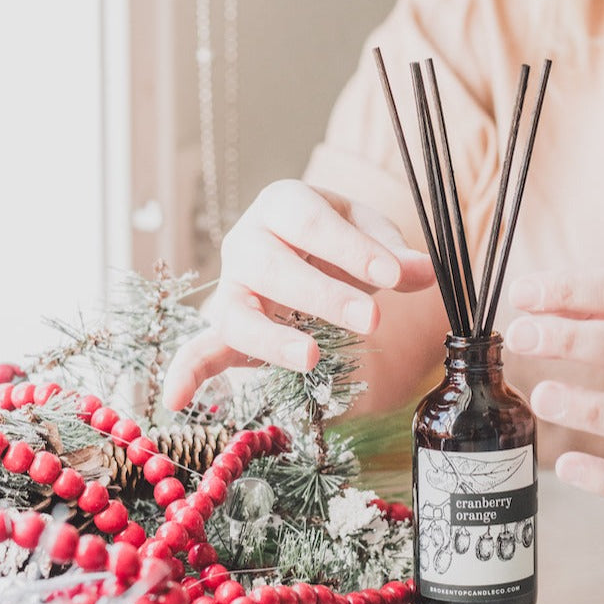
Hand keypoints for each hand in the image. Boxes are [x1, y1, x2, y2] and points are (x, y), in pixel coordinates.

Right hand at [163, 180, 434, 409]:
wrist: (303, 253)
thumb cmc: (337, 241)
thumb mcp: (370, 235)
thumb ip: (395, 254)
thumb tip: (427, 271)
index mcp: (284, 205)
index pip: (312, 221)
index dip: (351, 248)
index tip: (393, 274)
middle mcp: (248, 241)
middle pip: (273, 265)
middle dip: (323, 294)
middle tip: (372, 319)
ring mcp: (232, 286)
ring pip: (240, 312)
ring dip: (273, 338)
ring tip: (313, 358)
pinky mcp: (224, 327)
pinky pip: (199, 348)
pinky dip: (187, 372)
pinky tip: (176, 398)